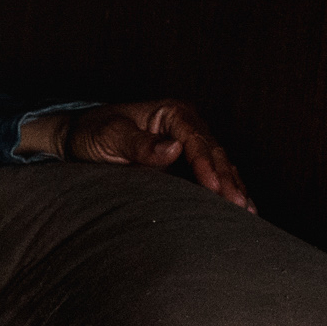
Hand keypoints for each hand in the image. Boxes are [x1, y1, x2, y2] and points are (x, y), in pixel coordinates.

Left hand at [39, 99, 253, 211]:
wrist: (79, 139)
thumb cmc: (92, 133)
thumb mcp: (110, 136)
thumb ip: (140, 144)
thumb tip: (173, 149)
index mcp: (172, 113)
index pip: (196, 140)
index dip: (206, 165)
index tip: (214, 188)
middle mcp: (187, 126)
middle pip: (214, 154)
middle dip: (228, 180)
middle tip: (238, 206)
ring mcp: (190, 145)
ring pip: (219, 166)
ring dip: (233, 188)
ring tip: (248, 212)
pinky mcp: (187, 163)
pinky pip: (212, 176)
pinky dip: (226, 191)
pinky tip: (240, 209)